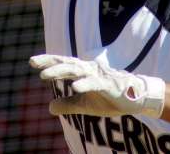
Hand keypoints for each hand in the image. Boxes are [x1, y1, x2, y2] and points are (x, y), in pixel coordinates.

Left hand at [29, 54, 164, 117]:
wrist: (138, 99)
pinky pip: (95, 83)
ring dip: (61, 71)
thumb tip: (49, 107)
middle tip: (34, 63)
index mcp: (84, 72)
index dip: (48, 61)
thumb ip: (68, 104)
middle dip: (50, 63)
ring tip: (44, 75)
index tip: (32, 61)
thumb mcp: (86, 104)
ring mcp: (100, 76)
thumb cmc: (111, 98)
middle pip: (67, 64)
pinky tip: (74, 87)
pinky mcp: (110, 85)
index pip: (63, 64)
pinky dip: (85, 84)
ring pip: (78, 70)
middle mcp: (90, 69)